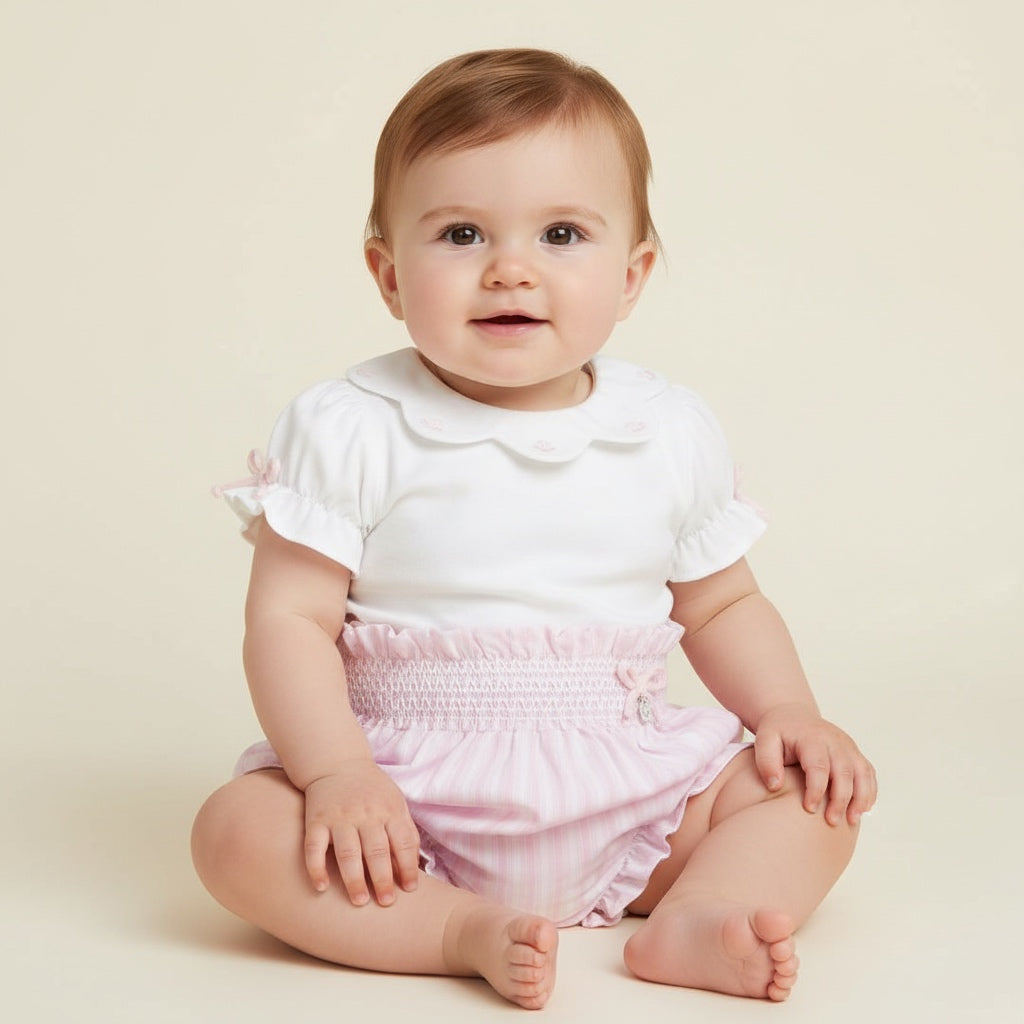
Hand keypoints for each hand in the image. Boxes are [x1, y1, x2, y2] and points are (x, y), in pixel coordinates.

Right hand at [302, 760, 420, 905]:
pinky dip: (316, 868)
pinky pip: (314, 847)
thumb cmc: (373, 791)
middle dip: (383, 879)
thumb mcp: (396, 803)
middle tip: (386, 902)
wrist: (339, 763)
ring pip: (347, 852)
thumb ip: (405, 832)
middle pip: (376, 850)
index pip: (403, 842)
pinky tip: (321, 887)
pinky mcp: (316, 820)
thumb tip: (412, 871)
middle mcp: (366, 814)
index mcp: (389, 810)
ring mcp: (340, 817)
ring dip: (354, 878)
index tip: (410, 889)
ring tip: (359, 901)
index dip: (408, 867)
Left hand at [753, 703, 876, 825]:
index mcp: (811, 738)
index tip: (809, 809)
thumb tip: (775, 786)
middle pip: (844, 771)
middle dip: (840, 798)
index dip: (816, 789)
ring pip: (862, 773)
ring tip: (852, 821)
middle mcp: (834, 740)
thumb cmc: (777, 733)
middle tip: (832, 821)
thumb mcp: (764, 740)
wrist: (793, 716)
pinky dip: (869, 791)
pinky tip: (862, 809)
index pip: (818, 766)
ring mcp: (847, 746)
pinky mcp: (854, 753)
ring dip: (860, 798)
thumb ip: (766, 762)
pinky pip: (868, 772)